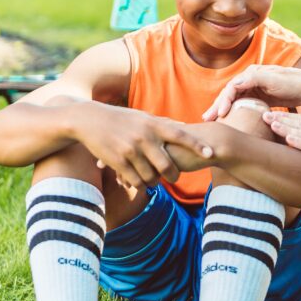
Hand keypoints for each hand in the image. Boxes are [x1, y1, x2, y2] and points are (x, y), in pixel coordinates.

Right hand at [75, 103, 212, 189]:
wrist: (89, 120)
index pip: (181, 136)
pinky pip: (135, 181)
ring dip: (154, 182)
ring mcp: (131, 150)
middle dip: (173, 176)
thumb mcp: (142, 116)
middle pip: (167, 165)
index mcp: (153, 124)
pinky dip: (140, 184)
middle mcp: (144, 137)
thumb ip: (163, 124)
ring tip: (154, 181)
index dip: (197, 146)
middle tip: (175, 178)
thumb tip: (185, 127)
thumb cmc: (120, 118)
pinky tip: (140, 182)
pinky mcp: (118, 161)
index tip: (211, 153)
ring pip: (151, 177)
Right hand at [203, 65, 300, 120]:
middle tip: (206, 119)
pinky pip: (243, 106)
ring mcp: (254, 89)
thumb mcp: (273, 79)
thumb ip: (254, 78)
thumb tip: (234, 83)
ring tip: (212, 122)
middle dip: (217, 106)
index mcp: (251, 74)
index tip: (221, 114)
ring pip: (234, 101)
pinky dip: (234, 113)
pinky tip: (229, 122)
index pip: (231, 88)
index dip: (224, 100)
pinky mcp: (260, 98)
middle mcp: (249, 80)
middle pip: (229, 94)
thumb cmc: (292, 82)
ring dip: (223, 110)